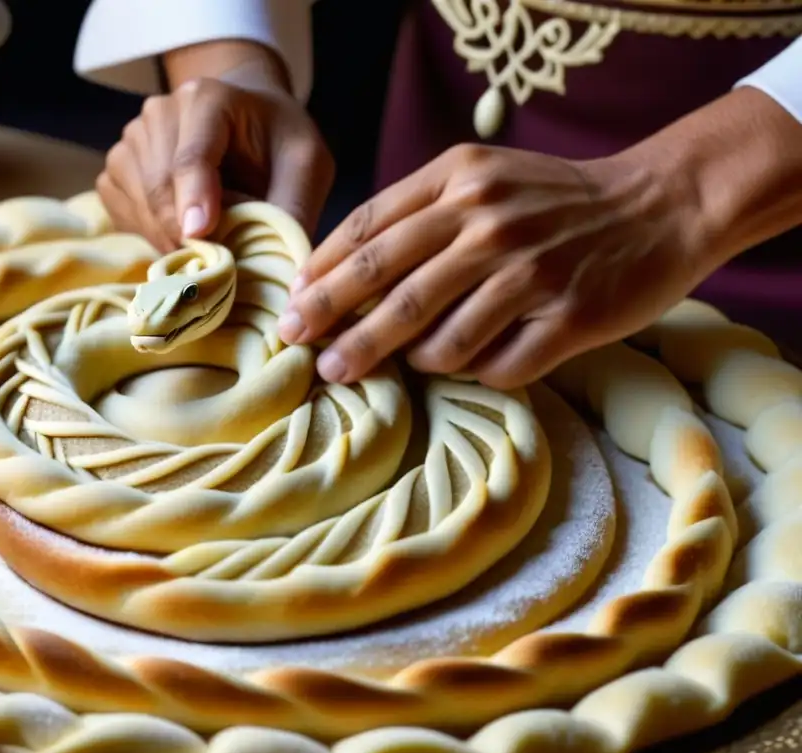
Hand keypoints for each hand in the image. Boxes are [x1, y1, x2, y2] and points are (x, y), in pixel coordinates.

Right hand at [97, 43, 333, 252]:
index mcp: (209, 99)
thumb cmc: (277, 142)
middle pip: (160, 188)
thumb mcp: (306, 165)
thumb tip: (283, 271)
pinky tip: (183, 233)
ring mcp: (132, 139)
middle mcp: (160, 112)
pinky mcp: (117, 168)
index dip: (193, 197)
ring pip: (140, 205)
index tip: (199, 234)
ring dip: (172, 239)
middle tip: (219, 266)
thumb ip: (293, 208)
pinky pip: (125, 213)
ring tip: (208, 247)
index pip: (191, 156)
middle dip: (186, 235)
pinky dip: (153, 235)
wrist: (245, 118)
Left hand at [278, 143, 713, 389]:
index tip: (291, 311)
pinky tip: (467, 367)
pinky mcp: (569, 318)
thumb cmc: (553, 200)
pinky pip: (496, 366)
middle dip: (337, 329)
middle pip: (390, 288)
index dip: (320, 277)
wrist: (661, 205)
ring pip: (439, 340)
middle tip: (307, 359)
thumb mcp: (481, 178)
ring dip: (404, 361)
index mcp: (459, 181)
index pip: (368, 232)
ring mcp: (532, 272)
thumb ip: (416, 213)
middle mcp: (490, 222)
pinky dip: (472, 373)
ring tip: (388, 367)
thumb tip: (338, 273)